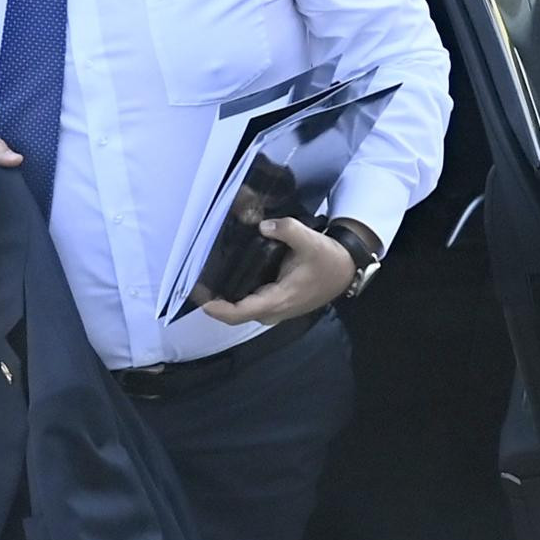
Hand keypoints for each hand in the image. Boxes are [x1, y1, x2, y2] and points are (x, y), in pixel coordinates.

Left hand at [200, 215, 356, 324]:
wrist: (345, 271)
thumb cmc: (328, 260)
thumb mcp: (311, 241)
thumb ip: (288, 230)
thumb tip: (264, 225)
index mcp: (278, 299)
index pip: (240, 312)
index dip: (218, 309)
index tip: (200, 299)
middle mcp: (272, 310)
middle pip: (235, 314)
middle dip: (214, 303)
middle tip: (194, 284)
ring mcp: (273, 309)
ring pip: (240, 310)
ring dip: (222, 300)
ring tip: (203, 280)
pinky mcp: (275, 303)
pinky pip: (248, 304)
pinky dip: (233, 296)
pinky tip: (223, 278)